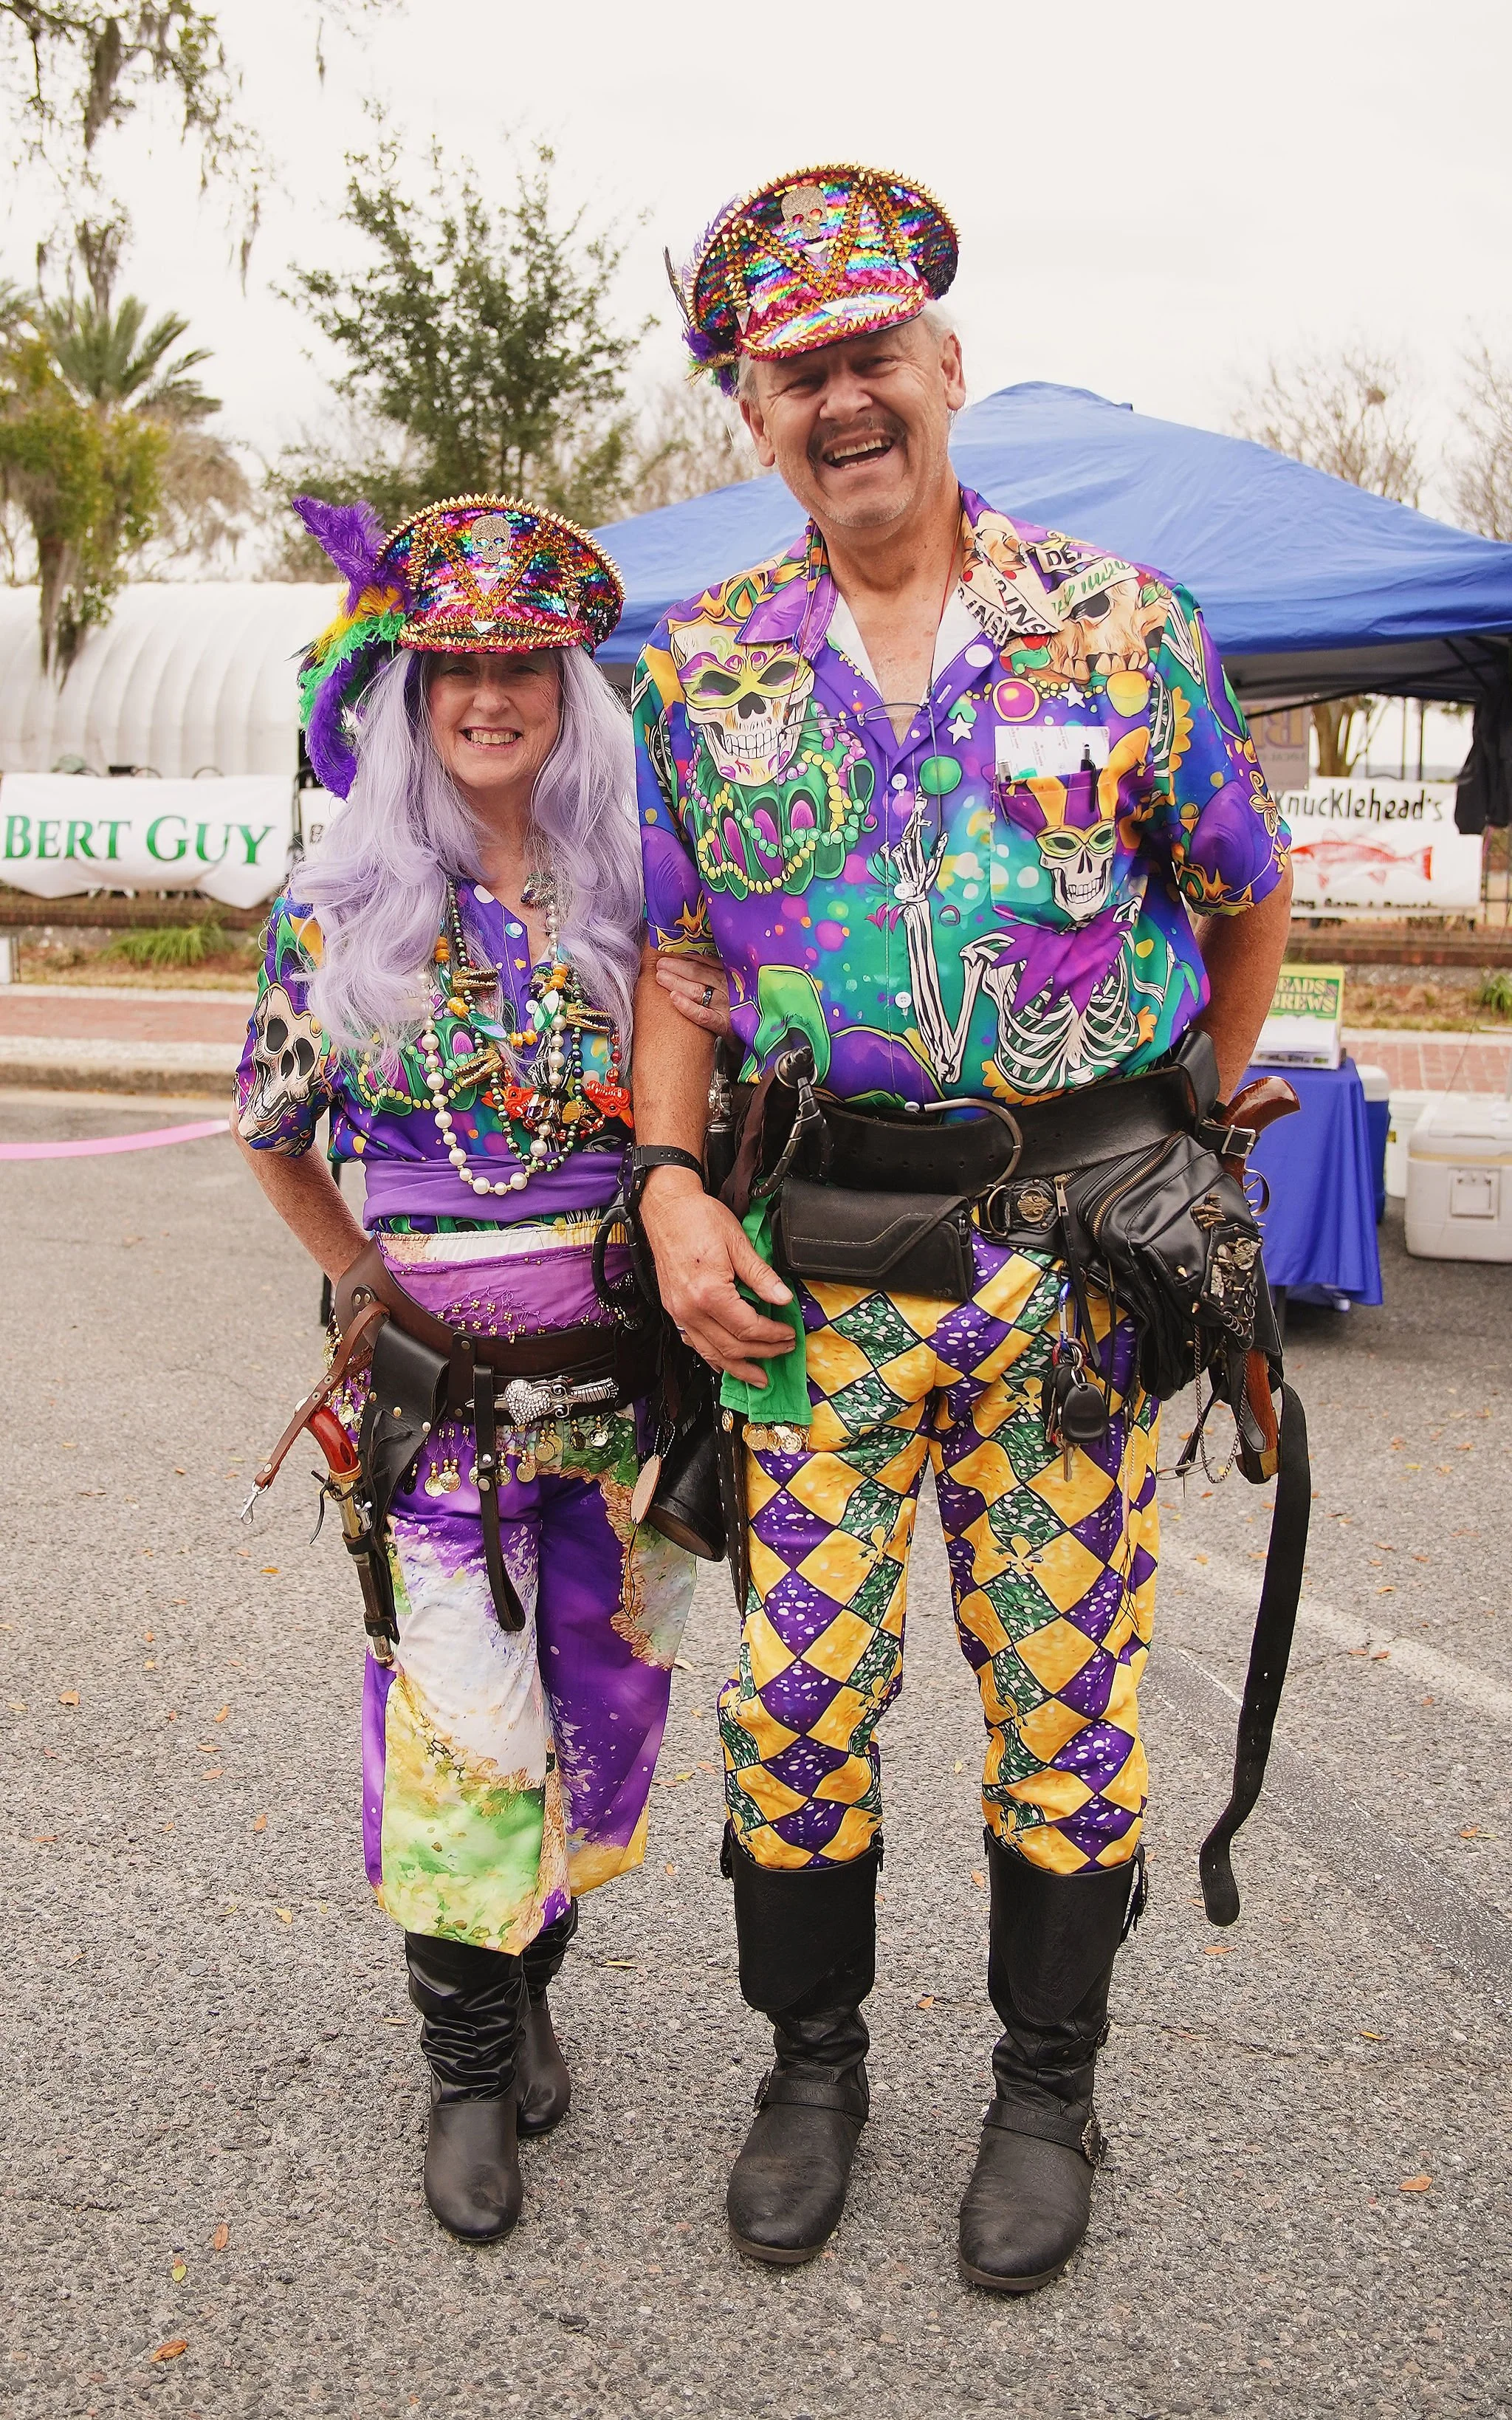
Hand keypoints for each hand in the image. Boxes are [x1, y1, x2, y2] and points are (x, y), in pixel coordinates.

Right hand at [639, 1172, 794, 1387]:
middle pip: (731, 1347)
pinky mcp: (674, 1309)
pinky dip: (711, 1357)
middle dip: (761, 1354)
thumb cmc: (698, 1219)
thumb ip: (762, 1275)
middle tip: (782, 1351)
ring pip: (710, 1353)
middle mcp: (691, 1309)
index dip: (772, 1335)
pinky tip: (723, 1363)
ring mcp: (679, 1312)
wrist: (667, 1208)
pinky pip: (693, 1343)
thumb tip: (783, 1298)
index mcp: (710, 1293)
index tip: (788, 1334)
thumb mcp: (738, 1243)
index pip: (748, 1328)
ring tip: (758, 1377)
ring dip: (737, 1368)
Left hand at [656, 952, 731, 1039]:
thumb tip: (689, 959)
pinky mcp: (724, 1025)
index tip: (671, 951)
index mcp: (731, 976)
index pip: (707, 962)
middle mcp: (730, 988)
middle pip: (700, 974)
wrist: (751, 1038)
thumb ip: (714, 974)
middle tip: (660, 964)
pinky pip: (703, 1015)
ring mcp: (727, 1007)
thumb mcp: (731, 988)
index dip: (688, 956)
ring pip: (698, 991)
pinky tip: (674, 998)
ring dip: (677, 982)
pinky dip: (688, 1006)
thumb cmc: (735, 1011)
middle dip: (678, 967)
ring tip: (660, 977)